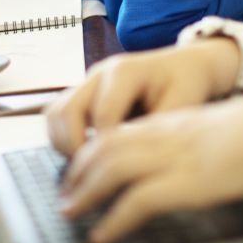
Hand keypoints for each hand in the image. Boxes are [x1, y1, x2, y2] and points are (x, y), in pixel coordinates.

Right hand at [46, 39, 239, 155]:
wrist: (184, 65)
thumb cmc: (187, 83)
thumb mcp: (184, 104)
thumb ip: (159, 129)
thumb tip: (137, 160)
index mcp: (125, 71)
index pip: (103, 115)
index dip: (107, 147)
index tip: (118, 172)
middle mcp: (100, 72)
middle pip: (68, 111)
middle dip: (77, 148)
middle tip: (93, 176)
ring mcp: (88, 81)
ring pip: (55, 113)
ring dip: (63, 144)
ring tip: (86, 169)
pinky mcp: (83, 93)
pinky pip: (57, 116)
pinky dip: (62, 138)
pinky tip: (84, 157)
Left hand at [59, 91, 242, 242]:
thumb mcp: (218, 129)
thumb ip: (195, 140)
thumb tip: (191, 160)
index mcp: (172, 122)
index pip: (119, 132)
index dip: (94, 151)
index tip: (82, 168)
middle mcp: (164, 135)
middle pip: (105, 148)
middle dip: (79, 172)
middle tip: (66, 194)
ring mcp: (172, 157)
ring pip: (110, 170)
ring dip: (85, 193)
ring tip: (71, 213)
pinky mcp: (183, 182)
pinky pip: (136, 202)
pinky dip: (114, 220)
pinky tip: (103, 234)